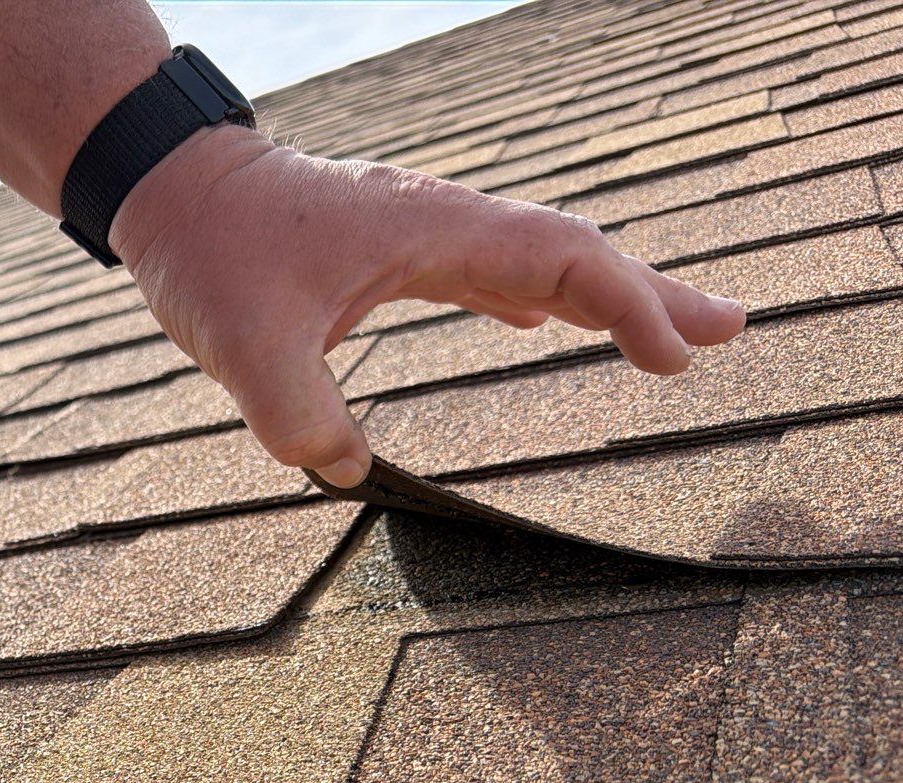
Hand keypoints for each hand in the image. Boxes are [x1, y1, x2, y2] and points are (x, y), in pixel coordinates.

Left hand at [109, 126, 747, 487]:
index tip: (673, 359)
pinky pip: (486, 272)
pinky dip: (534, 298)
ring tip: (670, 338)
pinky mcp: (392, 253)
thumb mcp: (245, 347)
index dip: (626, 305)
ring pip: (536, 262)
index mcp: (431, 233)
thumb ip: (300, 419)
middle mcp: (442, 225)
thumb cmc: (210, 253)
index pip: (559, 262)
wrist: (171, 190)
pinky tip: (540, 327)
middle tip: (730, 333)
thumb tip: (348, 471)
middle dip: (656, 295)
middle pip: (574, 254)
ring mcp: (421, 235)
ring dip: (604, 297)